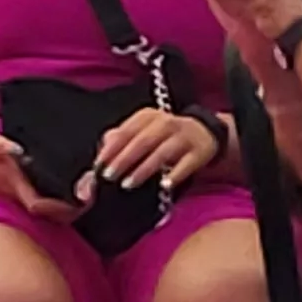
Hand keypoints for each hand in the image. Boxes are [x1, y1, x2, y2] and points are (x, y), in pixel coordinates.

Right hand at [0, 134, 80, 223]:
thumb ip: (2, 145)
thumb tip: (17, 148)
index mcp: (15, 189)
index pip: (41, 206)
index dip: (62, 206)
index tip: (81, 196)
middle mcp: (21, 202)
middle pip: (54, 217)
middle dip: (76, 210)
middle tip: (91, 193)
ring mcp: (24, 204)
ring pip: (53, 216)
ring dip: (73, 207)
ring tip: (88, 191)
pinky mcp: (27, 201)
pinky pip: (50, 210)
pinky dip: (65, 205)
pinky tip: (76, 191)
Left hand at [92, 107, 220, 192]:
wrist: (203, 132)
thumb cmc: (163, 136)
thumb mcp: (142, 131)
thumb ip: (120, 142)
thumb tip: (101, 156)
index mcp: (147, 116)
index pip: (125, 131)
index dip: (111, 149)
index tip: (98, 165)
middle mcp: (166, 123)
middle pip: (142, 141)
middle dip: (123, 159)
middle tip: (109, 176)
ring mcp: (184, 136)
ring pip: (162, 153)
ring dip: (143, 169)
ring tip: (128, 184)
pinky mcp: (200, 151)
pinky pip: (186, 164)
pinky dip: (175, 175)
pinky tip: (164, 185)